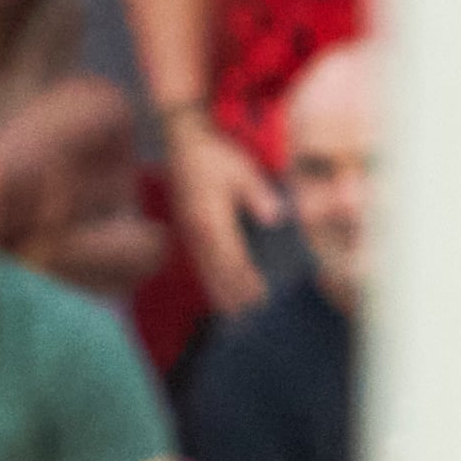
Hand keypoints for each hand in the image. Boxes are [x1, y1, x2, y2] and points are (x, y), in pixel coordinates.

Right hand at [168, 125, 281, 315]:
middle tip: (251, 317)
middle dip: (233, 297)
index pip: (233, 260)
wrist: (185, 142)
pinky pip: (198, 262)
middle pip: (216, 274)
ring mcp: (189, 232)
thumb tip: (275, 218)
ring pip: (204, 272)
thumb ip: (259, 195)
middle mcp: (197, 231)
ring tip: (235, 314)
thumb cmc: (217, 155)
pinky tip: (219, 290)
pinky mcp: (187, 230)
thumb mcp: (243, 169)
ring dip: (219, 293)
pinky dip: (210, 279)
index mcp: (211, 219)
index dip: (248, 282)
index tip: (262, 299)